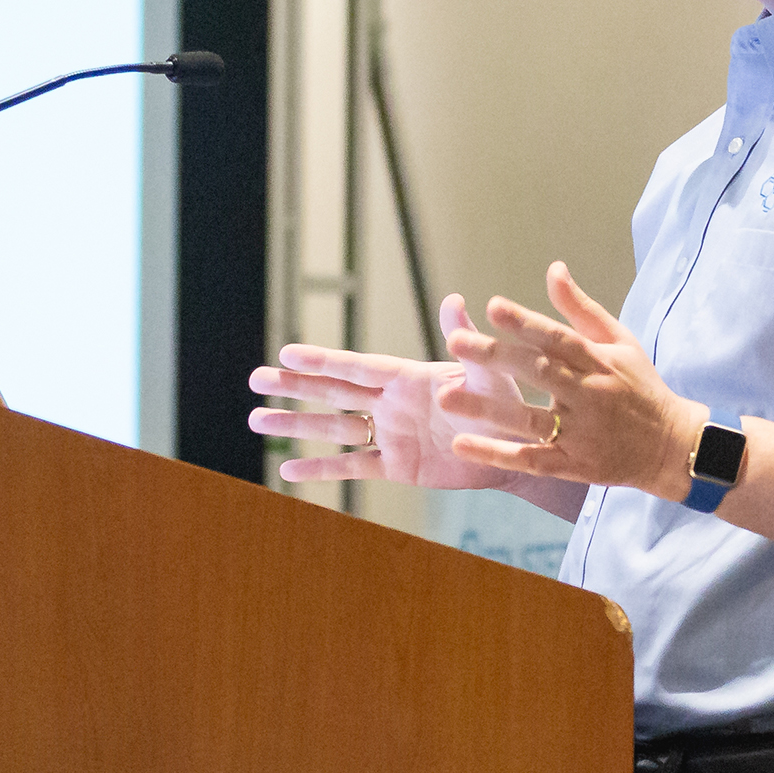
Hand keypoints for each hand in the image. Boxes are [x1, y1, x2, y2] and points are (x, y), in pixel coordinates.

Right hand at [248, 294, 551, 486]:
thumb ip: (465, 343)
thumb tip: (455, 300)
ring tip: (257, 419)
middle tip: (255, 379)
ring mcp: (389, 434)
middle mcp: (390, 402)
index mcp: (406, 377)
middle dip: (294, 386)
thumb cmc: (506, 403)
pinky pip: (352, 467)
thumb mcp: (486, 372)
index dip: (323, 360)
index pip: (356, 367)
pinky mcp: (396, 466)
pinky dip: (320, 469)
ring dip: (296, 425)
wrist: (518, 448)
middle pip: (332, 392)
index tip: (287, 351)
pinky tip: (288, 472)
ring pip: (332, 428)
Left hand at [440, 261, 701, 499]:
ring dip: (486, 409)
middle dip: (495, 357)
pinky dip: (497, 454)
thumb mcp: (619, 341)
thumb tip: (553, 268)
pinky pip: (532, 460)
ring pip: (528, 420)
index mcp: (597, 361)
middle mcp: (588, 395)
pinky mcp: (575, 465)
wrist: (673, 447)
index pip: (557, 338)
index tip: (492, 307)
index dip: (525, 323)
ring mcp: (581, 433)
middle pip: (537, 372)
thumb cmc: (640, 386)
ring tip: (445, 398)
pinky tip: (462, 445)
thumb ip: (580, 309)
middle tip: (454, 342)